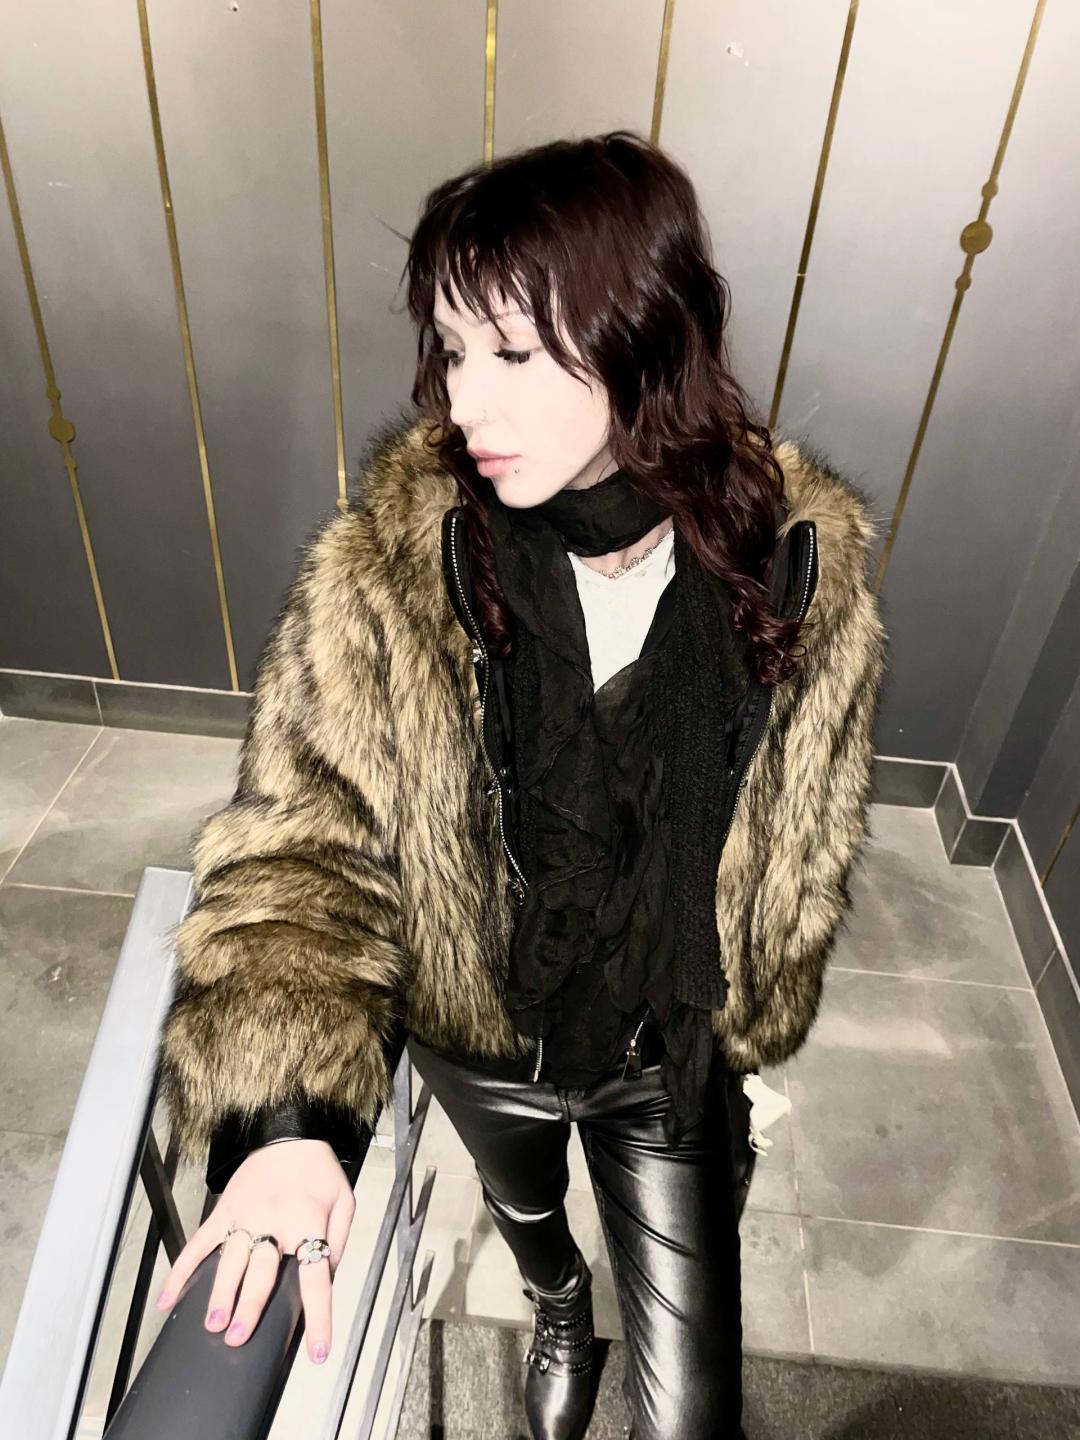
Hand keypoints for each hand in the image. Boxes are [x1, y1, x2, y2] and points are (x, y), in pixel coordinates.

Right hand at [154, 1138, 355, 1363]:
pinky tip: (168, 1299)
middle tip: (238, 1337)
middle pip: (261, 1272)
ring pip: (229, 1261)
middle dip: (249, 1306)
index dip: (319, 1317)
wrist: (289, 1132)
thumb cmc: (318, 1170)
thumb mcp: (344, 1200)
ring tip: (212, 1323)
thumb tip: (329, 1277)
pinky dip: (181, 1271)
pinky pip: (199, 1244)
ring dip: (219, 1293)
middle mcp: (274, 1221)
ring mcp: (244, 1217)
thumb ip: (339, 1241)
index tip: (318, 1352)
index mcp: (308, 1222)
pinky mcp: (224, 1211)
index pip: (316, 1277)